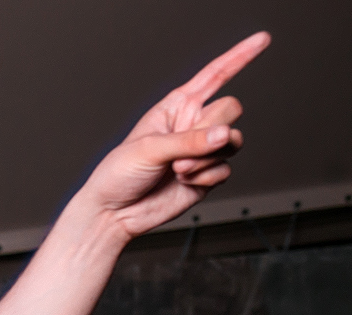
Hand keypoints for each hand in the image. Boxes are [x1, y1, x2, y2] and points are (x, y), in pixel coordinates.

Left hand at [80, 32, 269, 237]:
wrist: (113, 213)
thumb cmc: (119, 174)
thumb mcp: (149, 148)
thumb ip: (189, 140)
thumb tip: (226, 134)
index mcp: (176, 107)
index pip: (214, 76)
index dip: (239, 57)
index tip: (263, 39)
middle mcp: (193, 125)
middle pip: (230, 109)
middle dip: (212, 128)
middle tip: (181, 151)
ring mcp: (203, 151)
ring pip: (234, 141)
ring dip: (205, 158)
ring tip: (177, 170)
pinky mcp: (208, 176)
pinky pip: (226, 170)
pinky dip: (205, 177)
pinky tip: (182, 183)